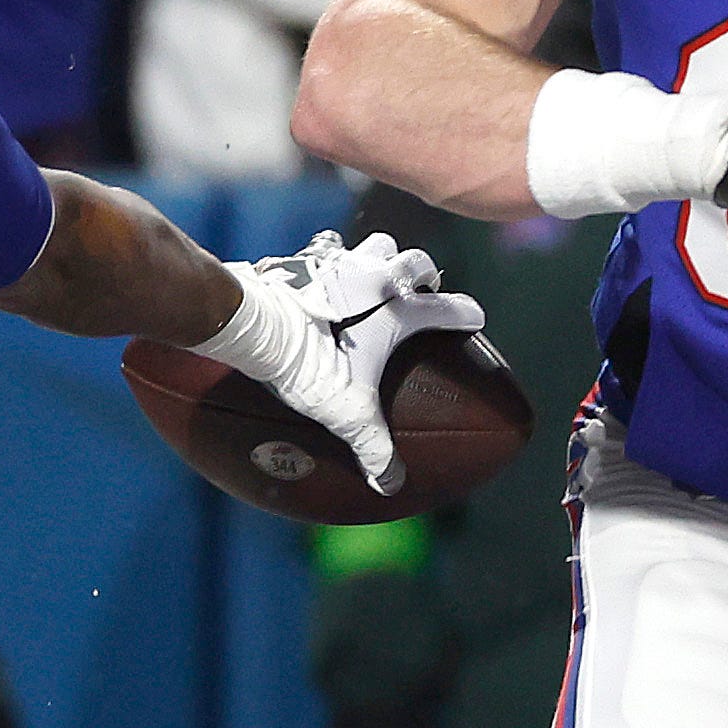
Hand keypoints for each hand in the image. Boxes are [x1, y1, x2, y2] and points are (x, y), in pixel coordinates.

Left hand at [196, 229, 483, 495]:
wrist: (253, 322)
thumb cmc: (306, 362)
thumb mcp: (345, 410)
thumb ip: (372, 445)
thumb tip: (390, 485)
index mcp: (396, 309)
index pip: (447, 308)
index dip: (465, 314)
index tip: (474, 318)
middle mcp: (373, 276)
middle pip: (415, 260)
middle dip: (422, 274)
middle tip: (418, 292)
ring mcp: (338, 262)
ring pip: (375, 242)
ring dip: (380, 256)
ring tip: (372, 277)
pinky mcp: (303, 260)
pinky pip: (324, 251)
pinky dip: (329, 262)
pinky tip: (318, 279)